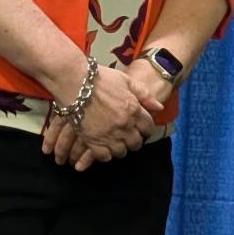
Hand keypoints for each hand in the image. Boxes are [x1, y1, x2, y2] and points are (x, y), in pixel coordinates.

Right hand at [43, 64, 157, 168]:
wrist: (74, 81)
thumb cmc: (100, 78)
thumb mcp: (126, 80)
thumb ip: (144, 94)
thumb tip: (159, 107)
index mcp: (134, 109)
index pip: (148, 128)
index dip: (146, 130)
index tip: (142, 130)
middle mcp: (124, 125)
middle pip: (136, 143)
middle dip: (134, 141)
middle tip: (129, 138)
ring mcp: (108, 134)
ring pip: (121, 152)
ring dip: (120, 148)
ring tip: (116, 144)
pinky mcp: (92, 140)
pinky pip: (103, 156)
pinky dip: (105, 155)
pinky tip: (103, 149)